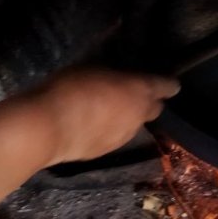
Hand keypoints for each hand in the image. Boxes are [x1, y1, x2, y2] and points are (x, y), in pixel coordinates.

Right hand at [35, 68, 179, 164]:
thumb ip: (116, 75)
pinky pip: (117, 136)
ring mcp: (127, 136)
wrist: (49, 128)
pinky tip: (93, 126)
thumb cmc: (71, 88)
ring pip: (136, 124)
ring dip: (128, 117)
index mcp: (141, 90)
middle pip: (156, 108)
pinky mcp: (110, 151)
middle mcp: (141, 114)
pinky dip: (111, 130)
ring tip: (106, 110)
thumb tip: (121, 77)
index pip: (168, 86)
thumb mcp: (95, 68)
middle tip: (130, 94)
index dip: (167, 83)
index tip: (164, 81)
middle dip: (148, 102)